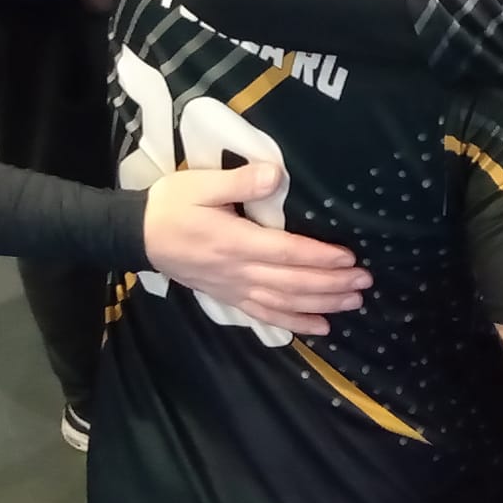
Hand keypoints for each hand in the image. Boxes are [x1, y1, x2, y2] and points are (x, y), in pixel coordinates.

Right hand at [143, 161, 370, 334]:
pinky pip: (266, 315)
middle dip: (331, 284)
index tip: (349, 258)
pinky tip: (320, 327)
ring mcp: (233, 289)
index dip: (319, 258)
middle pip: (292, 283)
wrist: (138, 235)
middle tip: (365, 282)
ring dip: (321, 305)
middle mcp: (237, 271)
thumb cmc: (172, 205)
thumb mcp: (202, 184)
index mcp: (234, 242)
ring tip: (353, 303)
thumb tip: (276, 175)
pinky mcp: (229, 297)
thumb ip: (241, 180)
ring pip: (284, 303)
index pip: (285, 253)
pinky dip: (295, 323)